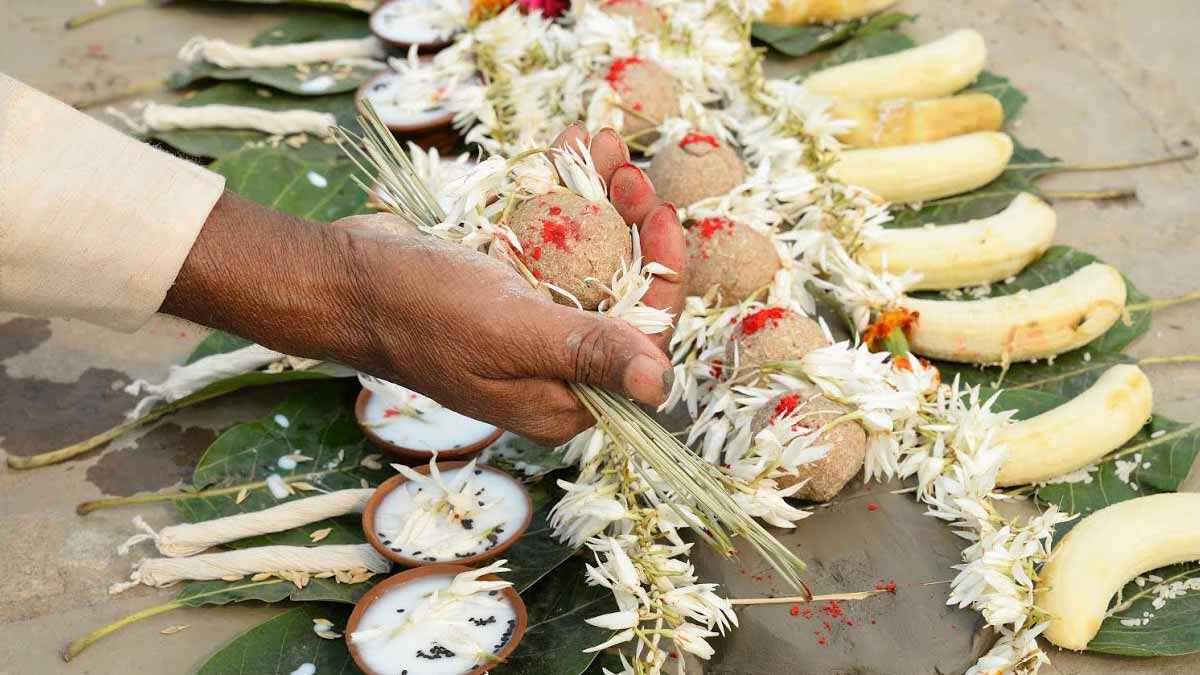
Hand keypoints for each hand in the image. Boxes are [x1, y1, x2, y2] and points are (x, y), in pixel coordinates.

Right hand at [162, 126, 684, 444]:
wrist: (342, 279)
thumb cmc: (421, 313)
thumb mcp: (514, 333)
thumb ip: (590, 354)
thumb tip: (662, 387)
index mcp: (564, 400)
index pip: (643, 343)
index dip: (661, 276)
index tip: (657, 214)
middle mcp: (555, 370)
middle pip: (623, 294)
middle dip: (631, 226)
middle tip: (623, 168)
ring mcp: (532, 328)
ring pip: (592, 260)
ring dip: (602, 200)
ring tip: (597, 145)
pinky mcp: (510, 291)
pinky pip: (555, 245)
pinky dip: (563, 201)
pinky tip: (567, 152)